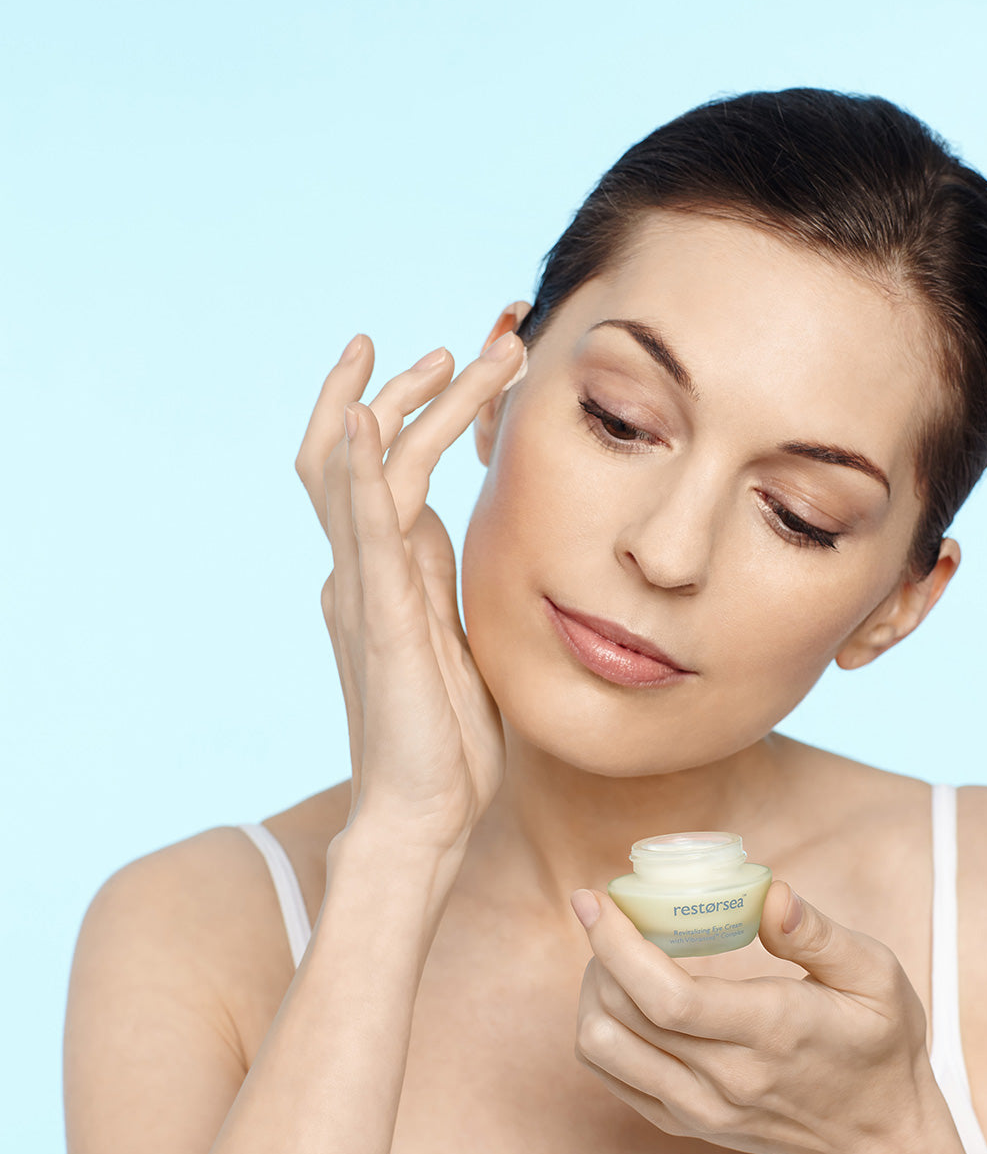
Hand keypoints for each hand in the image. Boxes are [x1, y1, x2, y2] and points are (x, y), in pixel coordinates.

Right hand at [293, 331, 526, 846]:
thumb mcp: (456, 637)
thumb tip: (454, 535)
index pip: (391, 469)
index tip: (468, 363)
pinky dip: (352, 467)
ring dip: (407, 404)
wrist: (425, 811)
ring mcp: (363, 588)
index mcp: (386, 573)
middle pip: (365, 452)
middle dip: (409, 390)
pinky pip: (359, 528)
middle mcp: (363, 569)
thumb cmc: (447, 736)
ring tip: (458, 352)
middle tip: (465, 342)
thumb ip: (444, 582)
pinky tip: (357, 415)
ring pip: (368, 470)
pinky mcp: (377, 615)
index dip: (421, 412)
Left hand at [570, 881, 970, 1153]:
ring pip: (604, 1051)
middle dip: (598, 953)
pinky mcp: (687, 1123)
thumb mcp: (876, 978)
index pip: (666, 998)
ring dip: (593, 992)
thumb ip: (819, 933)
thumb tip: (771, 892)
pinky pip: (613, 1077)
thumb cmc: (880, 1049)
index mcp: (769, 1032)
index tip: (594, 898)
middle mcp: (724, 1079)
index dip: (615, 944)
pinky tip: (625, 994)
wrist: (881, 1141)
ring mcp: (700, 1109)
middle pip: (620, 1018)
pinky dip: (601, 1028)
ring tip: (617, 953)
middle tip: (613, 912)